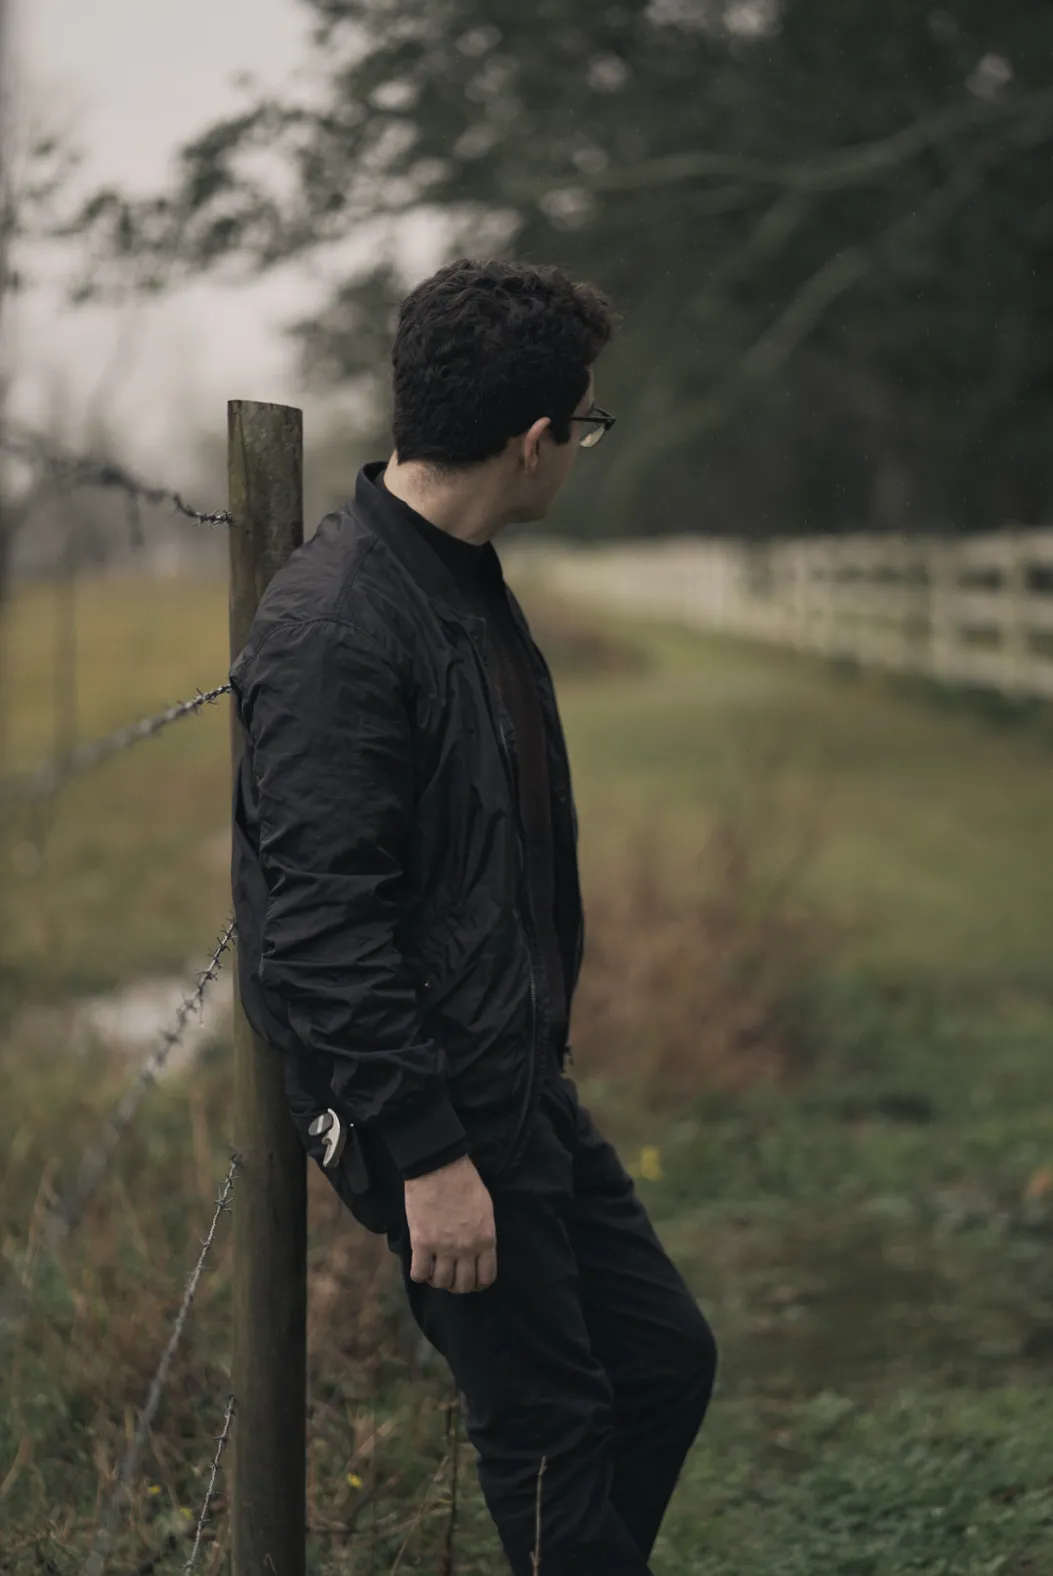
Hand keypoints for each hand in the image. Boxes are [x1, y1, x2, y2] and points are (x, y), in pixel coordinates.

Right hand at [404, 1153, 496, 1293]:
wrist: (438, 1167)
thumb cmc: (464, 1182)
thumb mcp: (485, 1209)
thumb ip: (483, 1233)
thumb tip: (479, 1250)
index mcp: (486, 1239)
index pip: (486, 1277)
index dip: (478, 1283)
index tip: (471, 1280)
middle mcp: (467, 1248)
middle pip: (463, 1284)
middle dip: (457, 1285)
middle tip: (450, 1276)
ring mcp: (444, 1248)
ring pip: (441, 1282)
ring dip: (437, 1280)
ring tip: (434, 1270)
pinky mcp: (421, 1243)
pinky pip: (419, 1273)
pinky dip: (419, 1274)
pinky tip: (420, 1265)